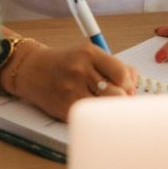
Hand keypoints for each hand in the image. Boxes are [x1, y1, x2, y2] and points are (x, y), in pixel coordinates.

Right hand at [9, 43, 138, 121]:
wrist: (32, 69)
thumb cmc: (65, 63)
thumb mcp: (89, 55)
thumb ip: (114, 66)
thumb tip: (135, 83)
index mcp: (89, 53)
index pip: (122, 74)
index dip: (129, 84)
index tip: (126, 87)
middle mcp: (80, 69)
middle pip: (117, 93)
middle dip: (122, 98)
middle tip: (117, 99)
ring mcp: (72, 89)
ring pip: (105, 107)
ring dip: (109, 108)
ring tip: (105, 104)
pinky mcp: (65, 106)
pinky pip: (90, 116)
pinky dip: (95, 115)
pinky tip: (91, 109)